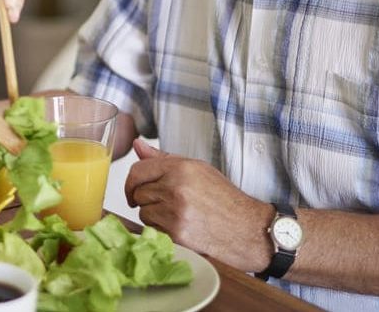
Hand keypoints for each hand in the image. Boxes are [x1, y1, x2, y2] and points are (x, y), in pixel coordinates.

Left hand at [125, 139, 274, 271]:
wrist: (246, 229)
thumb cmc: (224, 199)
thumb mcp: (197, 170)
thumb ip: (163, 158)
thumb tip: (137, 144)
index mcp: (181, 167)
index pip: (138, 170)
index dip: (131, 182)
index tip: (134, 189)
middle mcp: (176, 187)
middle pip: (138, 192)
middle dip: (146, 199)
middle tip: (165, 204)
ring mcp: (175, 210)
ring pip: (143, 212)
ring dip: (153, 215)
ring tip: (176, 215)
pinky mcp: (176, 232)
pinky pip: (152, 228)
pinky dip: (160, 229)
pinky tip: (179, 226)